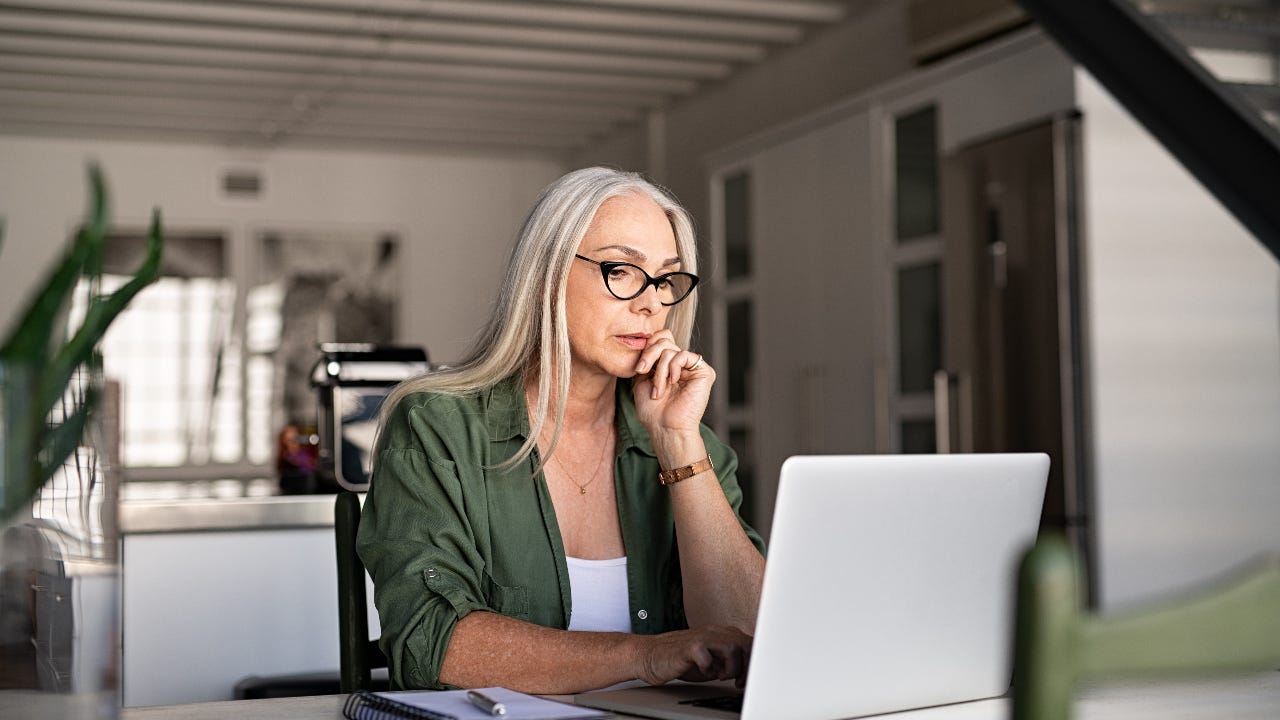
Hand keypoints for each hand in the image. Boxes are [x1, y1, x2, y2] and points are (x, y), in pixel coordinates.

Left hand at [633, 330, 712, 433]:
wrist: (665, 428)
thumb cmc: (653, 411)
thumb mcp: (641, 379)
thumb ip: (647, 359)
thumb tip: (648, 340)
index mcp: (668, 365)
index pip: (661, 339)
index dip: (648, 346)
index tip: (639, 367)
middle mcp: (681, 364)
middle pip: (664, 340)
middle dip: (649, 355)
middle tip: (641, 371)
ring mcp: (693, 368)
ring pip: (671, 349)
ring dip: (659, 370)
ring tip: (658, 389)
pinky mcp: (704, 371)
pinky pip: (684, 355)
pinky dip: (673, 368)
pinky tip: (673, 382)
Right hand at [633, 626, 751, 687]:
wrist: (651, 656)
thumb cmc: (682, 660)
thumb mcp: (712, 661)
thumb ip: (730, 661)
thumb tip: (750, 672)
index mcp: (722, 634)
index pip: (750, 643)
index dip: (753, 663)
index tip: (746, 680)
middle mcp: (715, 632)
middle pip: (745, 643)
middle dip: (745, 667)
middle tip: (737, 681)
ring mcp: (702, 637)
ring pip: (732, 647)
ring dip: (730, 667)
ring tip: (719, 675)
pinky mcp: (689, 647)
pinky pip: (707, 657)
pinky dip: (708, 669)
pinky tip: (703, 672)